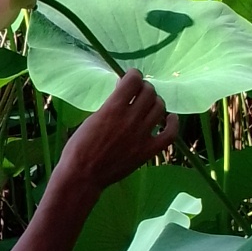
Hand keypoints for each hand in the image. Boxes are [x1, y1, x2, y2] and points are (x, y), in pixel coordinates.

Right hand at [58, 68, 178, 194]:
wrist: (83, 175)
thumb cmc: (79, 147)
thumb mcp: (92, 119)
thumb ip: (110, 106)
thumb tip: (122, 94)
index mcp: (113, 108)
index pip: (133, 80)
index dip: (133, 75)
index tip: (130, 77)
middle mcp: (130, 119)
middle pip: (149, 92)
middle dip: (144, 88)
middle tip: (138, 92)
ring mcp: (141, 135)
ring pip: (160, 108)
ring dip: (155, 102)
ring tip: (149, 104)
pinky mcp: (147, 151)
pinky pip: (169, 134)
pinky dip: (172, 123)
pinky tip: (169, 118)